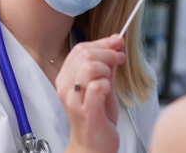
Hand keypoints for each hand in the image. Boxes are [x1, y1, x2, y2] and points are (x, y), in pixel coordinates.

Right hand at [56, 34, 124, 152]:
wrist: (93, 147)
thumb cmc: (97, 117)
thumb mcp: (103, 84)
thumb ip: (107, 64)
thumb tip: (116, 42)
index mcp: (66, 78)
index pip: (80, 49)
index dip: (102, 43)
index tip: (117, 43)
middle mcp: (65, 87)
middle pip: (85, 54)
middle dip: (108, 53)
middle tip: (120, 60)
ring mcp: (74, 100)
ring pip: (90, 67)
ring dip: (106, 69)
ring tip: (111, 80)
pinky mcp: (86, 112)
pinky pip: (97, 86)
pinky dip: (107, 85)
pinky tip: (108, 91)